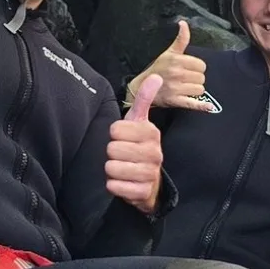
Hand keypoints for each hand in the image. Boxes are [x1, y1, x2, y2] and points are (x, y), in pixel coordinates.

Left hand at [107, 73, 164, 213]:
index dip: (114, 134)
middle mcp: (154, 153)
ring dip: (112, 169)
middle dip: (112, 153)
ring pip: (112, 168)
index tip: (123, 138)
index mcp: (152, 133)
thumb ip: (145, 99)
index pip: (115, 129)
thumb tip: (157, 76)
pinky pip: (116, 187)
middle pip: (112, 149)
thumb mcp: (140, 122)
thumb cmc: (139, 146)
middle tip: (122, 155)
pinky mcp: (143, 192)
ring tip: (121, 167)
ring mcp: (149, 173)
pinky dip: (114, 185)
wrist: (149, 181)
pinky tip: (122, 182)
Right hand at [125, 20, 213, 111]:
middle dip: (196, 79)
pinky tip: (208, 107)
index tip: (189, 69)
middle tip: (186, 79)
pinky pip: (194, 103)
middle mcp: (176, 73)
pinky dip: (202, 106)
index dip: (197, 68)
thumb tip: (183, 23)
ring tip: (185, 88)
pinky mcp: (176, 101)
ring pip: (200, 90)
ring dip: (195, 90)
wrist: (142, 88)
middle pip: (202, 78)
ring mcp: (176, 88)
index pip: (201, 65)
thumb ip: (181, 39)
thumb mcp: (168, 52)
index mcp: (176, 60)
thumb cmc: (157, 69)